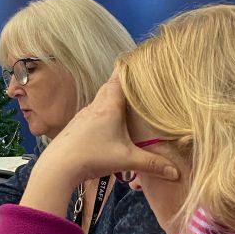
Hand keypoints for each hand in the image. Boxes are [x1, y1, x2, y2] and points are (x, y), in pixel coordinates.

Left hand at [34, 76, 179, 186]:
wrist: (58, 166)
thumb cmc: (92, 156)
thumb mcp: (126, 160)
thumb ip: (152, 164)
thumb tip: (176, 172)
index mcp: (109, 106)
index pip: (119, 78)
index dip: (130, 68)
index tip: (140, 61)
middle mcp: (95, 106)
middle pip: (110, 87)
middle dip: (125, 83)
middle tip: (140, 83)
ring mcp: (84, 115)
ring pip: (101, 99)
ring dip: (113, 98)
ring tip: (128, 102)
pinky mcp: (77, 125)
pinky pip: (93, 111)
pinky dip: (104, 111)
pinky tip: (109, 123)